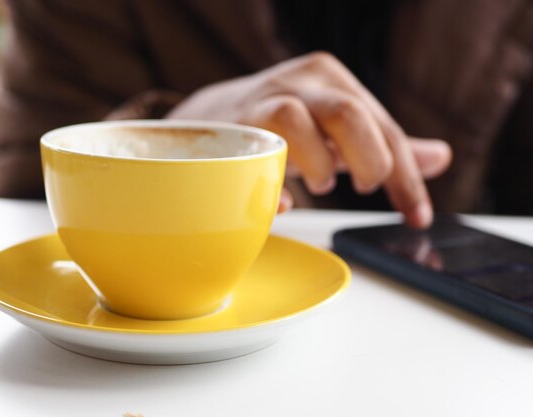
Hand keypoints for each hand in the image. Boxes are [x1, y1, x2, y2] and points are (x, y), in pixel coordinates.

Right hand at [168, 52, 450, 227]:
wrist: (209, 119)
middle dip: (368, 160)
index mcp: (331, 80)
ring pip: (294, 121)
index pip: (382, 126)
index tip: (417, 215)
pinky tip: (283, 203)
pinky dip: (271, 185)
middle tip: (365, 186)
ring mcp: (258, 102)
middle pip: (347, 114)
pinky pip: (250, 155)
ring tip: (320, 184)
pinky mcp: (227, 130)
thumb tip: (439, 157)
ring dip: (316, 165)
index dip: (406, 175)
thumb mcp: (335, 132)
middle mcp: (298, 82)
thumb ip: (381, 144)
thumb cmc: (280, 127)